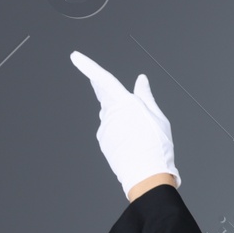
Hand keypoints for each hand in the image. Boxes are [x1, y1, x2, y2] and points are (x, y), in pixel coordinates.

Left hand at [70, 50, 180, 198]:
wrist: (147, 176)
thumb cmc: (157, 145)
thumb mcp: (158, 116)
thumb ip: (146, 95)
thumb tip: (141, 80)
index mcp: (124, 103)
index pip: (103, 79)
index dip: (88, 66)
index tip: (75, 57)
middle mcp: (110, 114)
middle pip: (103, 95)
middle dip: (99, 85)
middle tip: (94, 77)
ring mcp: (105, 129)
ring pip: (110, 114)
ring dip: (119, 113)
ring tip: (138, 124)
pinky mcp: (104, 141)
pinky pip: (111, 129)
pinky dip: (120, 128)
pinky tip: (133, 137)